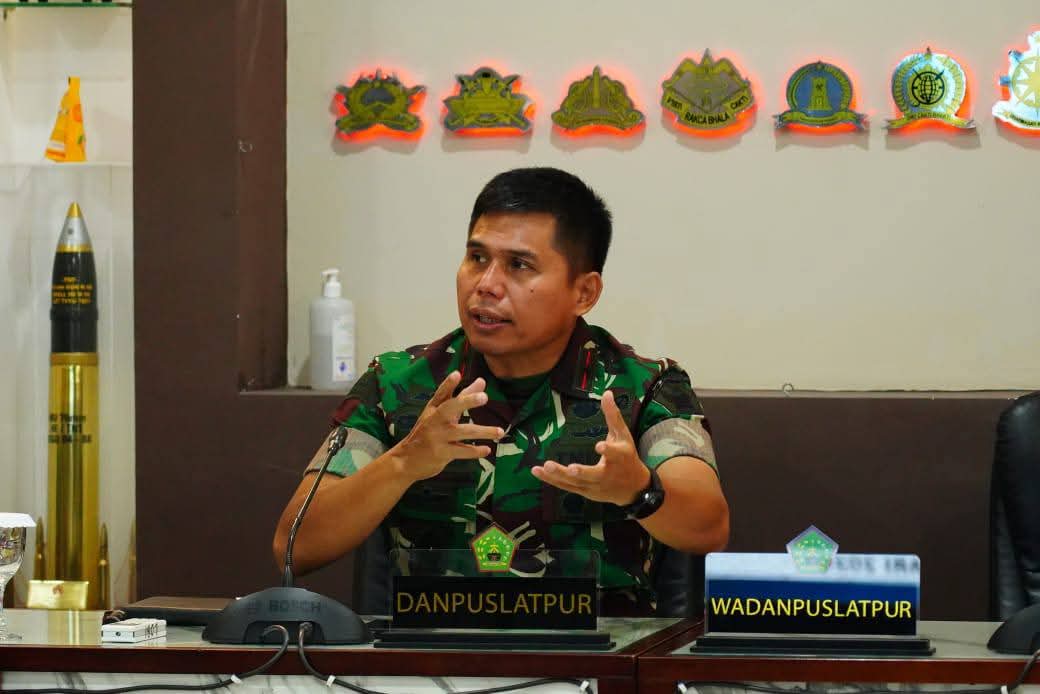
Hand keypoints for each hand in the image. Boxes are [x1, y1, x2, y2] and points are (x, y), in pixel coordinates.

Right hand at [391, 371, 503, 482]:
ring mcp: (437, 437)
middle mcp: (434, 420)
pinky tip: (487, 450)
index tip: (457, 374)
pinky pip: (462, 451)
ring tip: (500, 431)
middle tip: (484, 397)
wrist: (406, 460)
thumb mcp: (439, 414)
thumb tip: (482, 381)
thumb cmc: (427, 433)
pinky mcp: (441, 453)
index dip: (448, 384)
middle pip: (450, 408)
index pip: (441, 394)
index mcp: (433, 409)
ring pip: (463, 432)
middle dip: (467, 401)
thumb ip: (461, 397)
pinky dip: (475, 451)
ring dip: (483, 431)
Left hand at [531, 390, 650, 506]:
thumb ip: (613, 415)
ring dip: (559, 475)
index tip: (599, 446)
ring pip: (576, 482)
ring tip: (543, 466)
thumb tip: (607, 393)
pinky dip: (552, 480)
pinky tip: (537, 471)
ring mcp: (595, 486)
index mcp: (620, 458)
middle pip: (592, 474)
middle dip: (581, 472)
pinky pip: (567, 486)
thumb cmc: (627, 457)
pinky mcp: (585, 492)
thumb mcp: (623, 435)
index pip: (614, 453)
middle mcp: (607, 474)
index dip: (608, 450)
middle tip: (570, 468)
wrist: (634, 489)